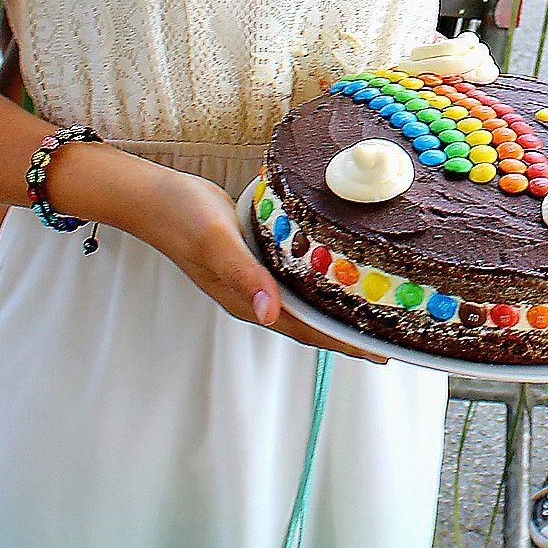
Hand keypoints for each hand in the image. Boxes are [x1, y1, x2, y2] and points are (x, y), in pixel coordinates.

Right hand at [134, 168, 380, 361]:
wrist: (154, 196)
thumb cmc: (180, 218)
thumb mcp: (216, 243)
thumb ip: (244, 276)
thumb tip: (270, 313)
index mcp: (247, 301)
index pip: (305, 331)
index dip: (343, 342)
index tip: (379, 351)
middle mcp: (254, 295)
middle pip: (310, 322)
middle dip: (348, 331)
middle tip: (393, 333)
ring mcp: (254, 277)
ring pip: (304, 301)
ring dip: (336, 307)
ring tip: (375, 309)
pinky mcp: (255, 256)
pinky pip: (294, 276)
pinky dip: (319, 279)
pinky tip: (337, 268)